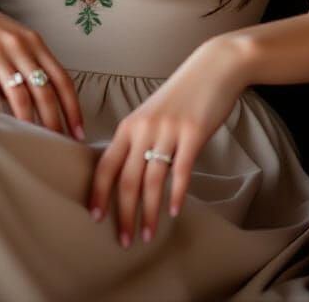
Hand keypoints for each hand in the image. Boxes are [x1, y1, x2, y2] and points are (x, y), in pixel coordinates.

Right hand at [0, 0, 84, 140]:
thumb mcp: (12, 37)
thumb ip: (27, 61)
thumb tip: (39, 97)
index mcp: (33, 41)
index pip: (62, 79)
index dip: (73, 107)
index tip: (78, 131)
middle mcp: (19, 45)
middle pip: (44, 90)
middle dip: (54, 121)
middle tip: (59, 146)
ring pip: (19, 94)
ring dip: (28, 122)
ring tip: (33, 144)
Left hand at [86, 36, 248, 247]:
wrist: (212, 68)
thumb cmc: (182, 94)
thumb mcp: (151, 113)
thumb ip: (138, 139)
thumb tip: (126, 172)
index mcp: (129, 125)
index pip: (105, 164)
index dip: (98, 192)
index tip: (95, 217)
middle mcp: (144, 128)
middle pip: (127, 179)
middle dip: (123, 214)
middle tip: (123, 241)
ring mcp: (168, 131)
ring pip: (152, 180)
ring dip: (149, 212)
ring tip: (147, 234)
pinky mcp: (193, 134)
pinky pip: (181, 171)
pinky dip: (177, 195)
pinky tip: (174, 212)